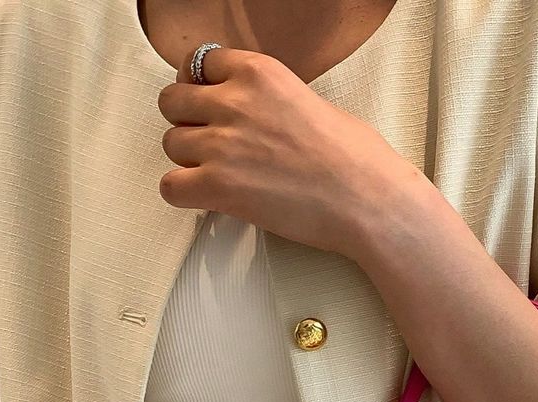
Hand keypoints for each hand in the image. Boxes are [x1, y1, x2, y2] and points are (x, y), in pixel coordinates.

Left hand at [157, 45, 409, 259]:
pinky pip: (170, 187)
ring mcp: (222, 145)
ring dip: (188, 161)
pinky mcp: (219, 187)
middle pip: (173, 101)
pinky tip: (207, 199)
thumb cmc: (356, 159)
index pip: (199, 65)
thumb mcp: (309, 101)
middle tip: (210, 144)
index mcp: (258, 72)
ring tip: (219, 176)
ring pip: (171, 144)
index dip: (202, 90)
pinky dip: (183, 194)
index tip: (211, 108)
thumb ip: (269, 101)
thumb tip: (256, 116)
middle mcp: (234, 101)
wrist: (368, 200)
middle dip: (187, 122)